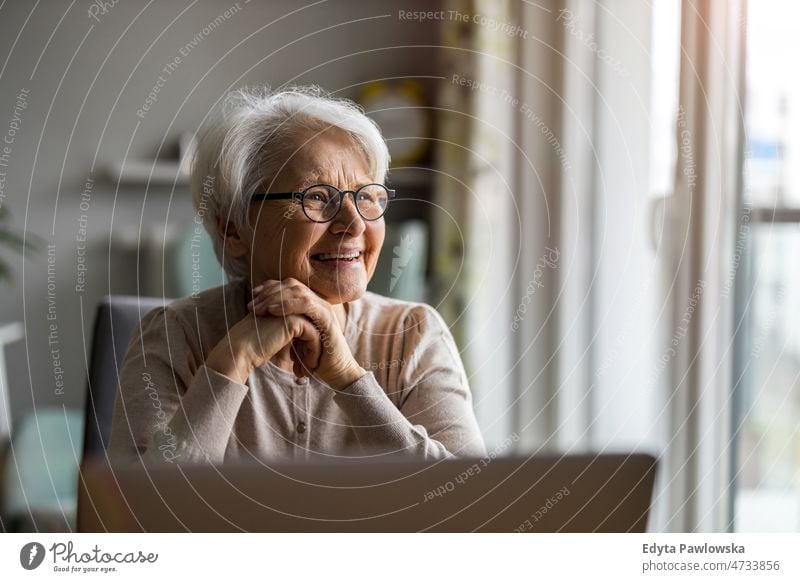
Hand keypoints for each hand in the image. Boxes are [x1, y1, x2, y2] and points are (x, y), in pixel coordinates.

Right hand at [206, 312, 320, 383]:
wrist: (240, 350)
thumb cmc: (253, 347)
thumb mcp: (275, 336)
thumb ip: (288, 332)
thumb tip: (304, 342)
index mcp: (282, 303)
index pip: (305, 320)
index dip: (308, 340)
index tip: (307, 358)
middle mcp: (287, 303)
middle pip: (311, 323)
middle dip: (314, 344)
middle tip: (312, 364)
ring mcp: (291, 310)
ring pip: (315, 328)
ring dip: (316, 349)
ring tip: (311, 366)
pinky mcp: (294, 320)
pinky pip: (313, 335)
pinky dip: (314, 351)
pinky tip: (310, 364)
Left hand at [248, 278, 365, 389]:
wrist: (336, 373)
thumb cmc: (315, 359)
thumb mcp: (295, 339)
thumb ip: (284, 327)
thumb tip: (261, 322)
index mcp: (311, 304)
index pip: (288, 286)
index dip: (269, 288)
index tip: (251, 298)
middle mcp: (318, 302)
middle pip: (291, 285)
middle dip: (268, 293)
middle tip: (251, 306)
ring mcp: (324, 308)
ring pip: (298, 291)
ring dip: (275, 298)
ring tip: (258, 309)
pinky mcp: (327, 318)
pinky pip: (306, 305)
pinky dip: (288, 305)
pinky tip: (273, 311)